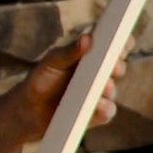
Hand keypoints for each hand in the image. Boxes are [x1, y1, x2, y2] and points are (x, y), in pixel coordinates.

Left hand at [0, 32, 133, 152]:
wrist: (28, 111)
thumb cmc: (40, 81)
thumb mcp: (51, 62)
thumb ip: (69, 51)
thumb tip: (88, 38)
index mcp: (89, 57)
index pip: (111, 47)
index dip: (121, 43)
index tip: (124, 41)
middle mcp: (97, 75)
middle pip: (117, 67)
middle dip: (117, 66)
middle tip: (114, 66)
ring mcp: (98, 95)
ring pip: (113, 90)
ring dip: (109, 88)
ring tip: (102, 87)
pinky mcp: (96, 114)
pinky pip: (108, 111)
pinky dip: (104, 108)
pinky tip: (97, 105)